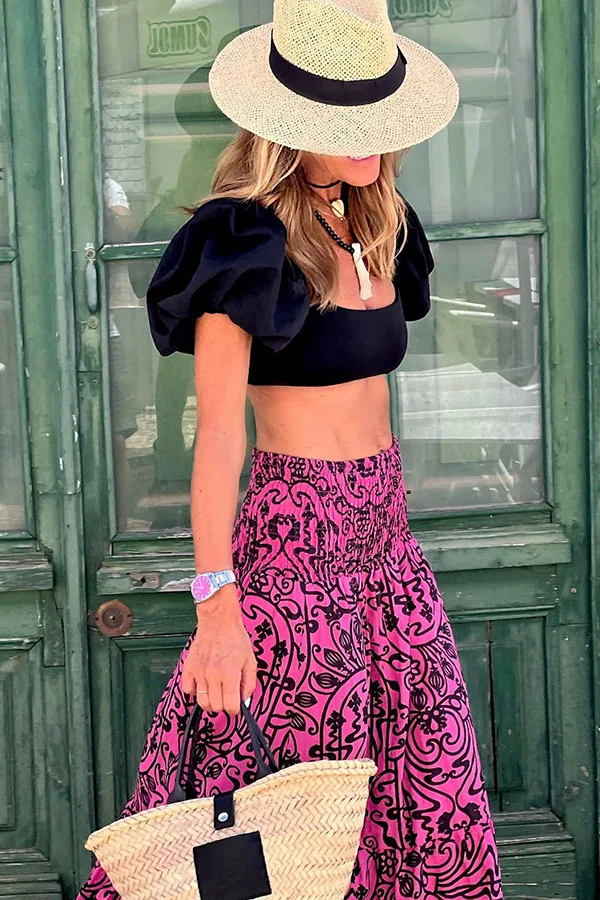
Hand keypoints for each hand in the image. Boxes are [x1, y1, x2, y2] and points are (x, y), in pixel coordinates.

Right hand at [182, 585, 256, 714]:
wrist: (218, 621)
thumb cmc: (236, 639)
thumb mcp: (250, 661)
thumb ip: (249, 683)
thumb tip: (244, 700)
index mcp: (230, 673)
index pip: (230, 706)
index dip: (235, 709)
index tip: (236, 705)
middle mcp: (213, 674)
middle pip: (216, 706)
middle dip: (223, 706)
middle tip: (227, 698)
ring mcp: (199, 672)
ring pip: (202, 702)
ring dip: (210, 702)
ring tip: (216, 694)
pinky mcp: (188, 667)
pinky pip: (188, 690)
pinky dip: (195, 692)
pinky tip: (203, 685)